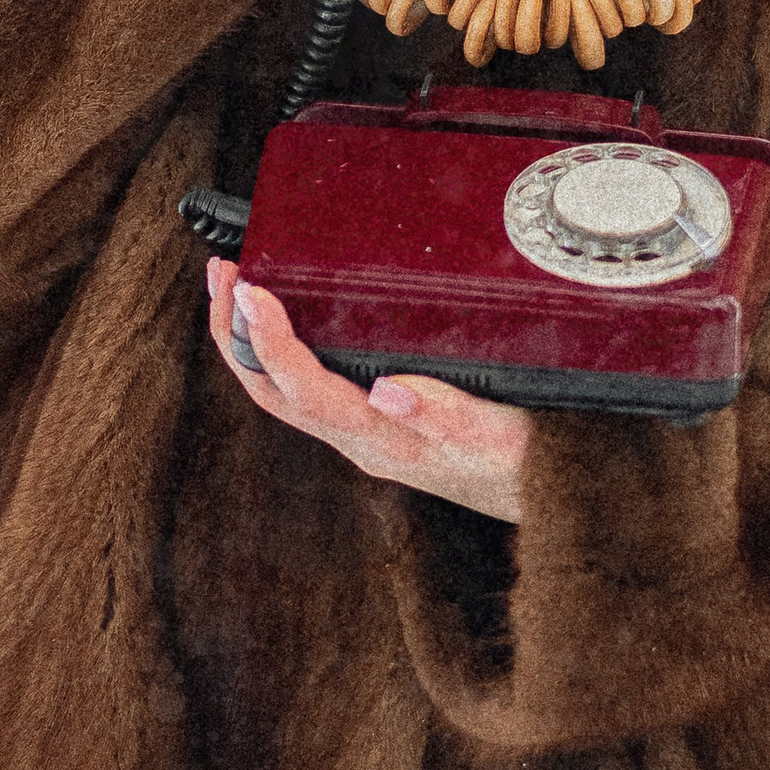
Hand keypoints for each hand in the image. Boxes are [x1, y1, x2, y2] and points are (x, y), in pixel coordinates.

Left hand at [205, 259, 529, 526]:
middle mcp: (359, 441)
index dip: (271, 342)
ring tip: (236, 282)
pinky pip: (304, 389)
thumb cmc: (524, 465)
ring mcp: (361, 435)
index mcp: (381, 441)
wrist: (546, 498)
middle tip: (223, 270)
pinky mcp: (371, 424)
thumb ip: (446, 414)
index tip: (252, 292)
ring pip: (280, 392)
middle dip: (235, 331)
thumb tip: (390, 390)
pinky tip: (284, 319)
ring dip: (248, 339)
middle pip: (270, 392)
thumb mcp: (500, 436)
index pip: (305, 392)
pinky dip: (279, 349)